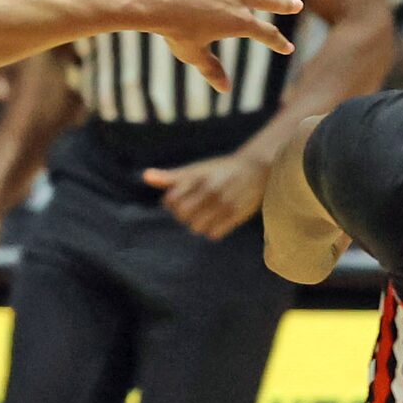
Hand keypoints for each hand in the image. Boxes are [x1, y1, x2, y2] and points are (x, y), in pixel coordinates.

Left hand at [141, 0, 298, 93]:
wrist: (155, 1)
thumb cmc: (174, 31)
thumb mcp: (194, 54)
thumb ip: (212, 70)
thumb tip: (225, 89)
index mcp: (239, 22)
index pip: (267, 34)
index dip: (278, 43)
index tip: (288, 48)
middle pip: (268, 0)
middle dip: (284, 5)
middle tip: (297, 5)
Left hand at [141, 149, 271, 238]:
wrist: (257, 169)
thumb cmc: (221, 170)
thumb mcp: (197, 169)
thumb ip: (171, 177)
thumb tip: (145, 176)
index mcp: (198, 177)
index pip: (171, 201)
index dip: (172, 204)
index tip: (179, 200)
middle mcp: (210, 189)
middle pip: (183, 216)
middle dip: (183, 215)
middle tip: (193, 210)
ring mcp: (224, 203)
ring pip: (197, 227)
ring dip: (197, 224)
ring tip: (205, 216)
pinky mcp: (237, 215)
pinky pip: (214, 234)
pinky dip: (212, 231)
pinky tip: (217, 221)